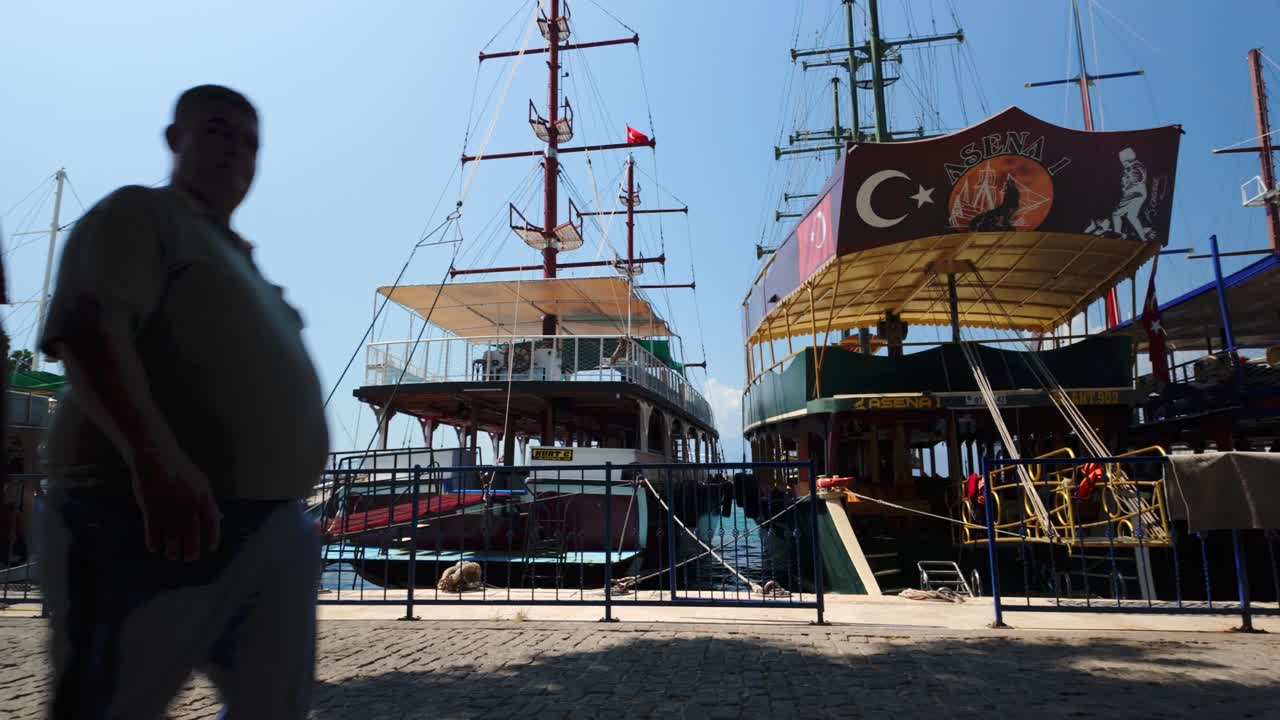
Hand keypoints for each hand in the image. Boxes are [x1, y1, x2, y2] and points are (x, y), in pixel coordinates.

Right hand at [130, 443, 221, 561]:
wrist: (155, 456)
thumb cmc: (179, 471)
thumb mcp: (200, 482)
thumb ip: (208, 502)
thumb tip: (218, 519)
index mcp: (202, 495)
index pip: (212, 521)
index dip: (213, 536)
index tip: (211, 548)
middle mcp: (187, 502)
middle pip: (191, 533)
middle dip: (190, 550)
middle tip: (189, 558)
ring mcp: (169, 505)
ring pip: (172, 535)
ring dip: (172, 549)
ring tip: (172, 556)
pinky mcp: (150, 506)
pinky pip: (153, 530)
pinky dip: (154, 541)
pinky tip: (154, 548)